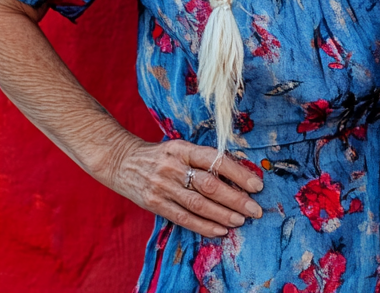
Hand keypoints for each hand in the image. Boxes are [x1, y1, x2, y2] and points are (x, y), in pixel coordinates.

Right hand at [102, 138, 264, 236]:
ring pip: (198, 205)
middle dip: (236, 199)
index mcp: (184, 149)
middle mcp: (173, 167)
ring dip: (223, 215)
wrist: (122, 161)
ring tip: (241, 221)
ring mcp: (163, 187)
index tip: (257, 185)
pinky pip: (183, 218)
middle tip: (254, 209)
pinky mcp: (154, 204)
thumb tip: (239, 174)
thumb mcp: (182, 148)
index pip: (216, 161)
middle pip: (210, 186)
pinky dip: (203, 226)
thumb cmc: (161, 155)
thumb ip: (204, 159)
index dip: (239, 174)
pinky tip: (219, 230)